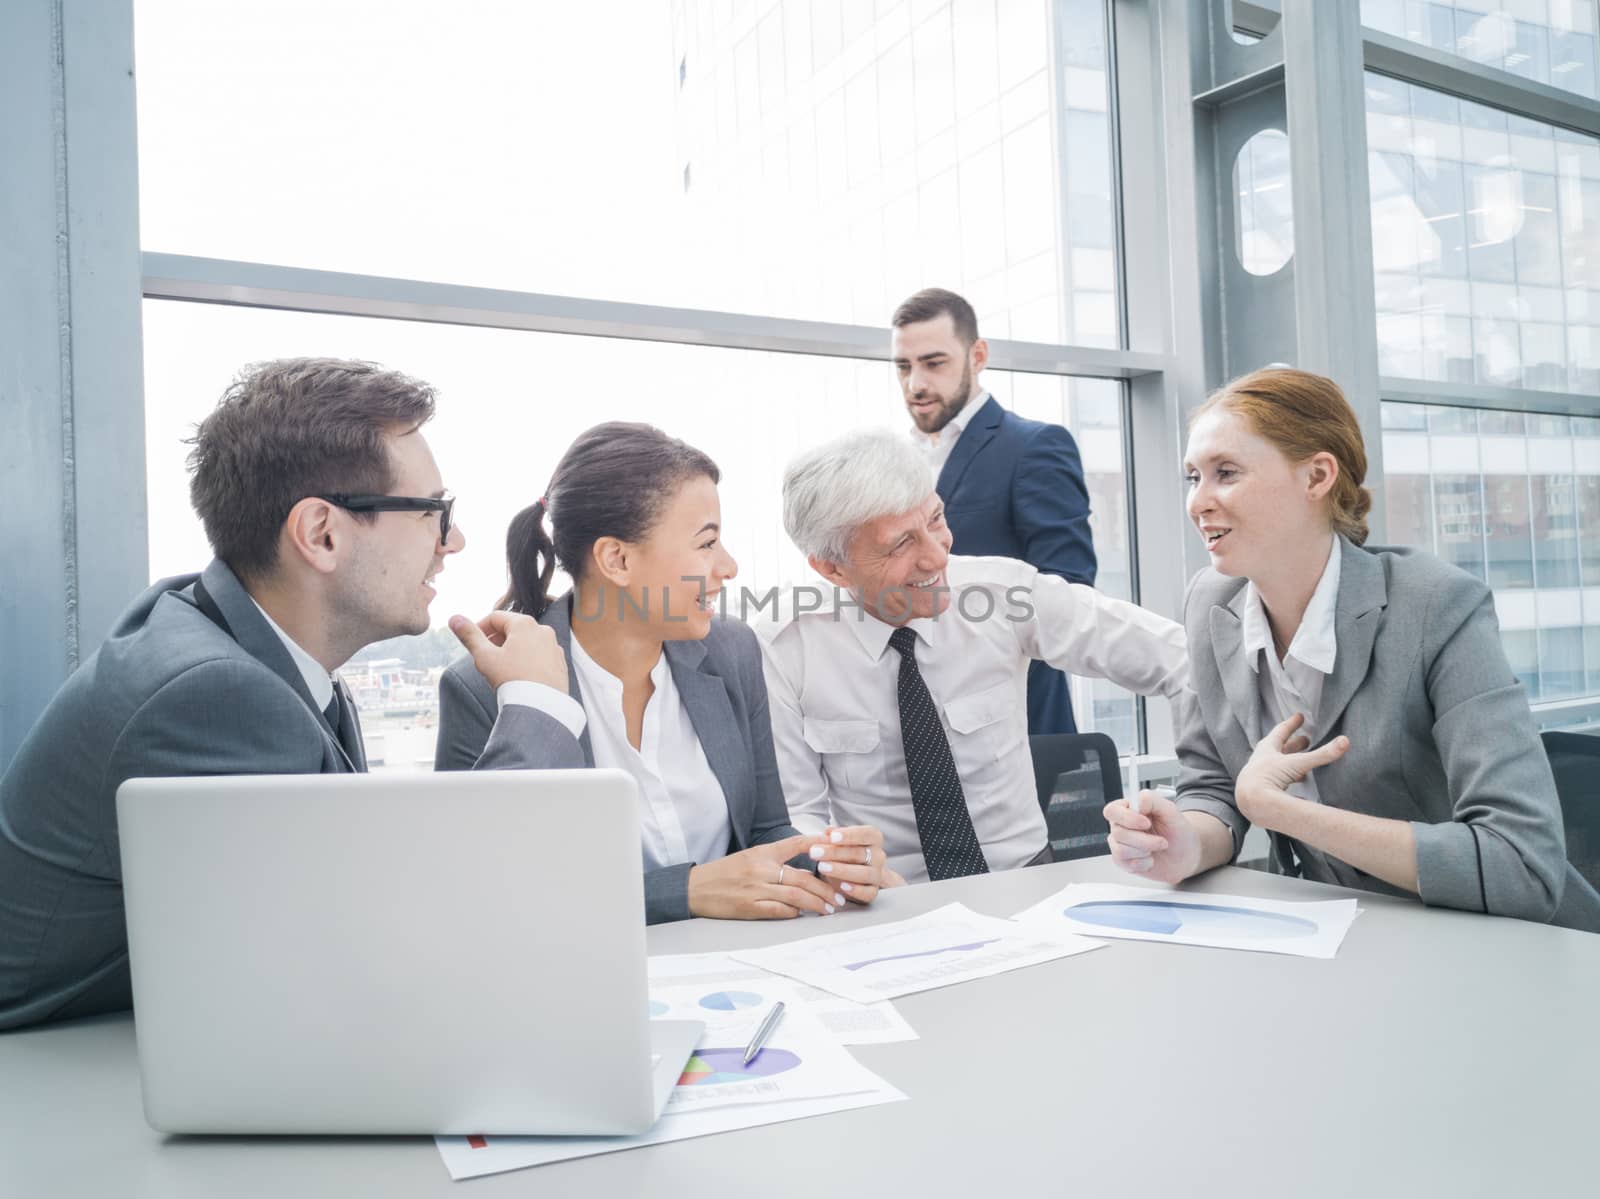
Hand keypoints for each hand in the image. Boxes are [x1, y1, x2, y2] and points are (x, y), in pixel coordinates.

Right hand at [448, 611, 567, 691]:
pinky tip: (519, 677)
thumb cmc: (511, 680)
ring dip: (511, 650)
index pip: (495, 617)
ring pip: (527, 642)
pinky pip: (539, 656)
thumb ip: (469, 636)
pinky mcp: (560, 663)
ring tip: (501, 669)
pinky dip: (527, 661)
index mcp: (525, 624)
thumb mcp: (484, 657)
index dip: (479, 629)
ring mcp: (554, 647)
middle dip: (496, 640)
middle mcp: (543, 631)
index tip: (472, 643)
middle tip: (484, 658)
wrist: (541, 708)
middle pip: (512, 629)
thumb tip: (454, 618)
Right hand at [687, 835, 844, 919]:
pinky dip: (794, 913)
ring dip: (816, 904)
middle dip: (826, 889)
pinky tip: (802, 915)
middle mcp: (761, 868)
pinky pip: (779, 911)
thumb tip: (806, 874)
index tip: (839, 852)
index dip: (819, 845)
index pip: (796, 843)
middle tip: (840, 897)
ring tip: (829, 909)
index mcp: (762, 852)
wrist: (695, 888)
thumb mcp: (749, 858)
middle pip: (803, 878)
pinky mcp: (750, 907)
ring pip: (795, 896)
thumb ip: (776, 862)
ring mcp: (756, 888)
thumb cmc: (724, 873)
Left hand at [808, 825, 892, 904]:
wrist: (847, 875)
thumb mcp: (835, 842)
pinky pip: (868, 893)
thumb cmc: (842, 853)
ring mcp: (877, 875)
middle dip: (836, 853)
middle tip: (815, 852)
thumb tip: (828, 831)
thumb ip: (831, 836)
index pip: (867, 834)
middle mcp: (878, 856)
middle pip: (861, 853)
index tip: (832, 837)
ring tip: (822, 867)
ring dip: (842, 870)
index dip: (850, 835)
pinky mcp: (873, 891)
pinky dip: (856, 890)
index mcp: (873, 839)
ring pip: (865, 873)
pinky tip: (841, 886)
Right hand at [1103, 789, 1202, 883]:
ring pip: (1121, 850)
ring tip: (1157, 848)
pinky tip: (1151, 859)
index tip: (1147, 823)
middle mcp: (1121, 826)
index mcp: (1128, 810)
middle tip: (1162, 841)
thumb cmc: (1177, 831)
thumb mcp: (1171, 810)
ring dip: (1145, 851)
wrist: (1185, 855)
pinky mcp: (1123, 861)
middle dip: (1144, 840)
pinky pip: (1126, 864)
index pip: (1112, 811)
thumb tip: (1137, 800)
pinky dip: (1143, 863)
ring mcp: (1120, 844)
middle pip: (1118, 833)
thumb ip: (1152, 800)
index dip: (1127, 818)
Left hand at [1235, 714, 1349, 828]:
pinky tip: (1298, 791)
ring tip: (1304, 767)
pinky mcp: (1262, 791)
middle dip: (1293, 744)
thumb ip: (1322, 754)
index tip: (1300, 716)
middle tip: (1306, 740)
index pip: (1281, 731)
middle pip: (1279, 749)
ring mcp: (1260, 776)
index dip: (1292, 724)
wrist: (1251, 801)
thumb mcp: (1298, 763)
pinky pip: (1278, 785)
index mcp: (1267, 749)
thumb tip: (1345, 741)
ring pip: (1278, 766)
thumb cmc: (1269, 777)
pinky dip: (1289, 784)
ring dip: (1291, 764)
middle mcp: (1261, 760)